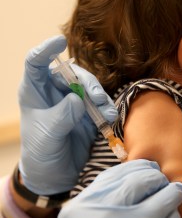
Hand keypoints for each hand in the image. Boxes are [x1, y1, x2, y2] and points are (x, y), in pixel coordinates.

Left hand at [19, 36, 117, 193]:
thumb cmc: (41, 153)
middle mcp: (55, 94)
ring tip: (108, 113)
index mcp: (35, 92)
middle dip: (87, 83)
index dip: (45, 50)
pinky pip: (100, 106)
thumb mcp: (46, 136)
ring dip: (101, 98)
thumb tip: (77, 100)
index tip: (60, 42)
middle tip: (98, 98)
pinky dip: (107, 110)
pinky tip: (111, 119)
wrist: (54, 175)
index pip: (35, 63)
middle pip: (72, 75)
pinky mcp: (87, 115)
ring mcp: (72, 104)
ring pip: (89, 89)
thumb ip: (61, 117)